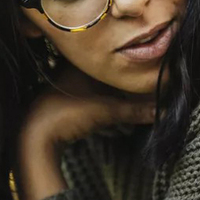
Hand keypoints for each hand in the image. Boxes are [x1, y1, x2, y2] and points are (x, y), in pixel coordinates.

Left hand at [16, 65, 155, 199]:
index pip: (112, 61)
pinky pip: (87, 101)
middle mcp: (71, 70)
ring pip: (96, 90)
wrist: (36, 138)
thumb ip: (136, 110)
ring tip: (126, 115)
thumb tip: (163, 110)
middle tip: (141, 98)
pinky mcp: (61, 102)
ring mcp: (64, 86)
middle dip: (122, 90)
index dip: (129, 70)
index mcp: (81, 63)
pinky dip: (100, 109)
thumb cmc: (68, 115)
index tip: (145, 77)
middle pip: (106, 77)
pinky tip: (109, 122)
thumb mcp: (107, 111)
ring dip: (111, 102)